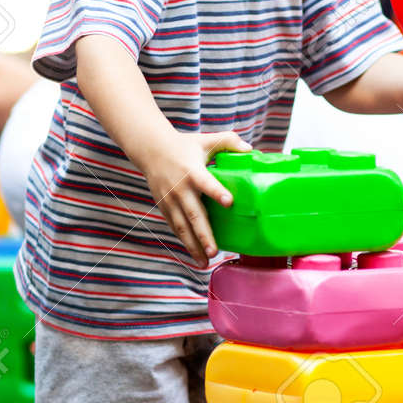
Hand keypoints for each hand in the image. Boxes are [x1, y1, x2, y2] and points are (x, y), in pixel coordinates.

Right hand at [141, 128, 250, 266]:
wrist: (151, 150)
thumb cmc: (184, 145)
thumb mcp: (206, 140)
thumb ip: (229, 142)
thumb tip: (251, 150)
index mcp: (193, 171)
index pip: (206, 183)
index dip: (217, 192)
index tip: (229, 202)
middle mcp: (180, 189)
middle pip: (193, 214)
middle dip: (204, 234)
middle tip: (214, 251)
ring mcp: (171, 200)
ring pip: (182, 227)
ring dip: (194, 245)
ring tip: (205, 262)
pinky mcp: (165, 208)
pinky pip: (176, 228)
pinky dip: (185, 242)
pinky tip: (195, 256)